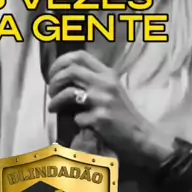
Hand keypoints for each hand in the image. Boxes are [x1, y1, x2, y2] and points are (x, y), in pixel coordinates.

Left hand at [47, 51, 172, 172]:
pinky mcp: (101, 118)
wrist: (140, 135)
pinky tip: (79, 124)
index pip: (79, 56)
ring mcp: (103, 100)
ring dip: (56, 101)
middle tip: (51, 92)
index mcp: (107, 73)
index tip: (52, 74)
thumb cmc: (122, 113)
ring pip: (69, 93)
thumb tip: (62, 78)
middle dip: (54, 81)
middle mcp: (105, 83)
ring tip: (53, 108)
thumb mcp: (111, 89)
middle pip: (70, 71)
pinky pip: (77, 117)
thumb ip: (92, 80)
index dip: (60, 62)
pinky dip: (74, 120)